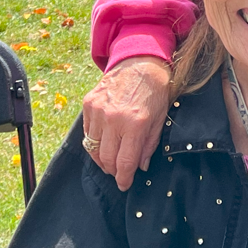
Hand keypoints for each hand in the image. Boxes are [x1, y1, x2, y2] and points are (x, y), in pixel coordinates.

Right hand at [81, 55, 171, 191]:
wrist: (140, 62)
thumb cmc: (155, 91)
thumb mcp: (160, 118)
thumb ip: (149, 145)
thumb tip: (139, 167)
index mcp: (135, 124)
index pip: (125, 162)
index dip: (124, 178)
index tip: (124, 185)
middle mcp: (114, 119)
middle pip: (106, 158)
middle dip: (113, 170)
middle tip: (119, 173)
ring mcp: (98, 111)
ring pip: (92, 148)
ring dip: (101, 159)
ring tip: (110, 161)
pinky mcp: (88, 104)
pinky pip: (86, 132)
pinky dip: (93, 142)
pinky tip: (103, 143)